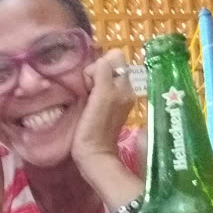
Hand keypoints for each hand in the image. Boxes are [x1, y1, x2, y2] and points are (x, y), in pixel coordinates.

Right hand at [71, 49, 134, 170]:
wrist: (94, 154)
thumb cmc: (95, 127)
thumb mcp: (101, 96)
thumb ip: (103, 75)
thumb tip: (101, 62)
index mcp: (125, 85)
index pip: (114, 57)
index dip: (100, 65)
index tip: (92, 83)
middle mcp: (124, 88)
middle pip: (109, 64)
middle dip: (96, 72)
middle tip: (89, 91)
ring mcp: (117, 97)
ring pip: (103, 75)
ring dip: (92, 82)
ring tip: (88, 99)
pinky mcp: (108, 106)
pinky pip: (100, 86)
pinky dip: (92, 90)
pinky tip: (88, 104)